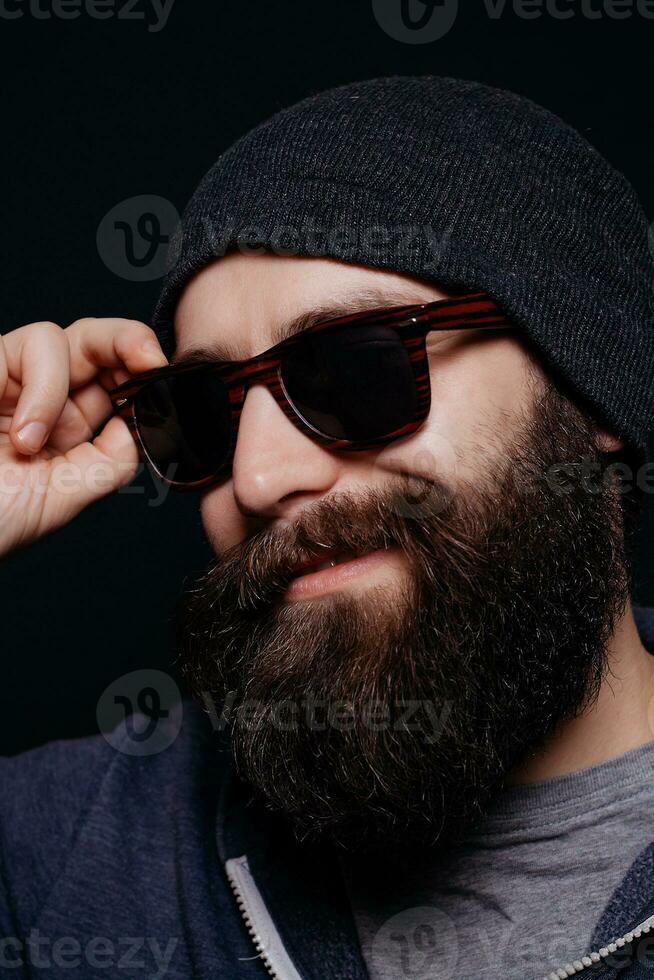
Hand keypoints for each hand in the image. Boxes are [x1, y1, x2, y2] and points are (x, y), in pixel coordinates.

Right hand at [0, 317, 167, 557]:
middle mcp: (43, 401)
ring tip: (34, 445)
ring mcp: (10, 382)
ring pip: (61, 339)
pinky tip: (22, 436)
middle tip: (150, 361)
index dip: (144, 374)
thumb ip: (108, 461)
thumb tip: (144, 425)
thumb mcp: (63, 499)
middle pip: (96, 346)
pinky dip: (40, 388)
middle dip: (128, 344)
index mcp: (68, 432)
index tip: (169, 379)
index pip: (116, 385)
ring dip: (62, 387)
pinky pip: (30, 347)